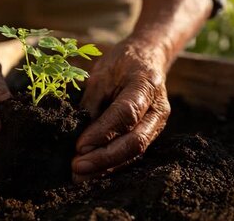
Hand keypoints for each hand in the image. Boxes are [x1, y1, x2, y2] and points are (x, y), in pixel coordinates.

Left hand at [72, 38, 170, 181]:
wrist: (148, 57)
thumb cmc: (122, 62)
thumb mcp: (102, 72)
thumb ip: (92, 101)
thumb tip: (76, 131)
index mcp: (146, 85)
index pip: (126, 114)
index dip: (102, 133)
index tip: (79, 146)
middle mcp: (157, 109)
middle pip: (135, 141)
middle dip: (104, 158)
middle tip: (77, 167)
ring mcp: (157, 124)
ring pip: (135, 152)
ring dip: (106, 167)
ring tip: (80, 176)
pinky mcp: (150, 134)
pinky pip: (132, 153)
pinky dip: (112, 164)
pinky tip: (93, 172)